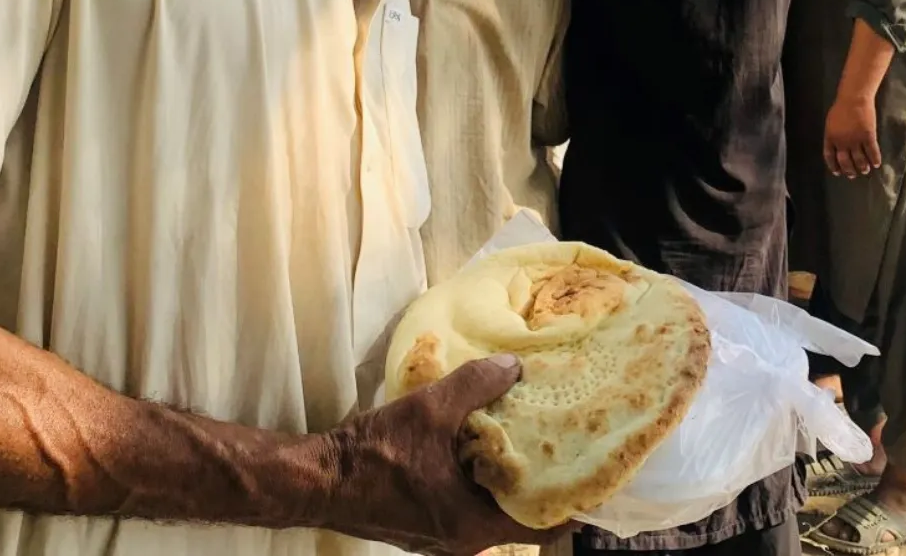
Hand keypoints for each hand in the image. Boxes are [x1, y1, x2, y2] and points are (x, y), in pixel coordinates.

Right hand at [322, 355, 555, 554]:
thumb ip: (476, 385)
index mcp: (473, 525)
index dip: (570, 498)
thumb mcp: (430, 409)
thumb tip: (515, 367)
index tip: (589, 467)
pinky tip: (481, 447)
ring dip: (506, 479)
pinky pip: (466, 506)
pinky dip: (478, 481)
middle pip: (520, 516)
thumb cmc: (374, 453)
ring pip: (491, 510)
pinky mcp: (424, 526)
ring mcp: (441, 537)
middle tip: (561, 443)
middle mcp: (463, 540)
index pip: (544, 525)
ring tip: (527, 438)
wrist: (317, 479)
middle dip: (540, 481)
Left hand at [825, 94, 882, 177]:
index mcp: (830, 138)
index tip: (838, 173)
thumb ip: (833, 135)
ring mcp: (855, 140)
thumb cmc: (841, 107)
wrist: (854, 98)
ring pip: (859, 160)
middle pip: (845, 161)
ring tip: (865, 171)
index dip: (834, 166)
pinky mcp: (868, 136)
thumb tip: (836, 146)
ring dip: (862, 167)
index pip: (830, 157)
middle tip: (853, 175)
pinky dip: (875, 159)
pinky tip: (876, 164)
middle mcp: (842, 142)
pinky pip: (872, 152)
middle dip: (849, 170)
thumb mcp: (831, 122)